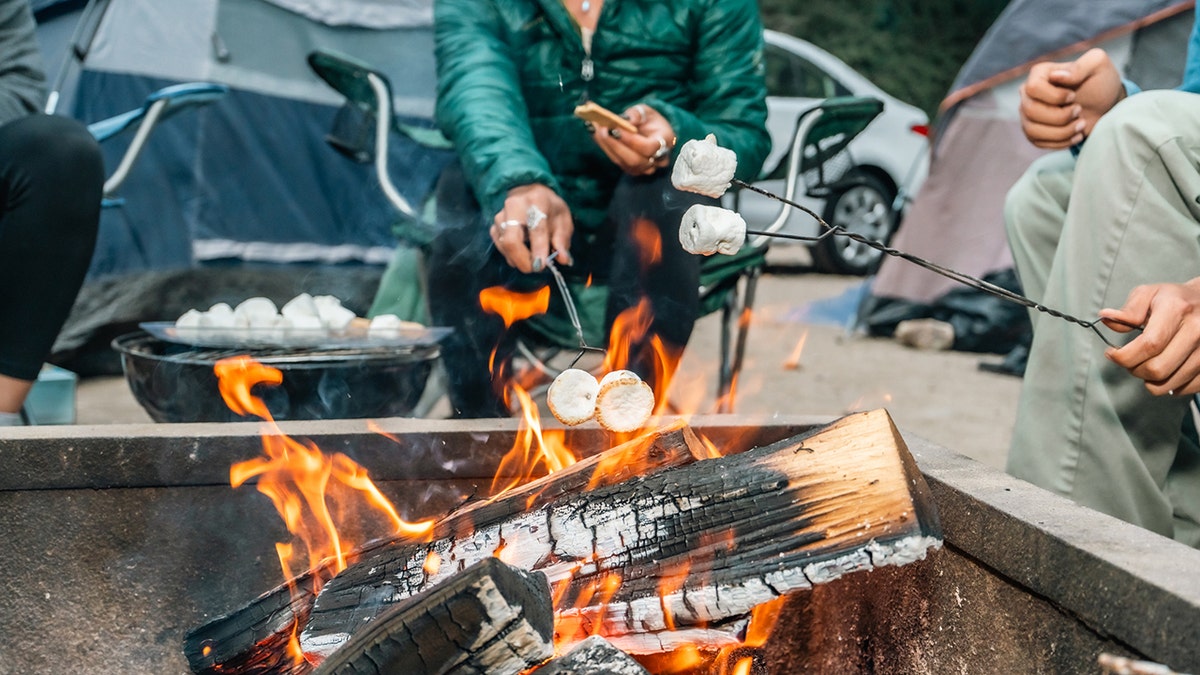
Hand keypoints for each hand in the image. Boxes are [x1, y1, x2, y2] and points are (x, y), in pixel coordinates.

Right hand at [490, 184, 572, 273]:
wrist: (529, 191)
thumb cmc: (548, 207)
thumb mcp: (563, 219)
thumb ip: (562, 240)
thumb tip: (563, 259)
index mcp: (537, 201)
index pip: (536, 229)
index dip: (538, 249)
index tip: (541, 265)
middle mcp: (514, 206)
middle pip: (512, 239)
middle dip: (522, 259)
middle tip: (534, 268)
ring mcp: (501, 216)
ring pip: (504, 245)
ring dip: (518, 259)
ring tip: (531, 260)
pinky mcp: (494, 226)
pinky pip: (499, 246)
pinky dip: (510, 255)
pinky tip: (521, 255)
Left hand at [591, 103, 676, 175]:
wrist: (652, 132)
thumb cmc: (650, 120)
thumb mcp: (647, 111)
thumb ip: (637, 114)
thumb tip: (625, 121)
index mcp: (666, 142)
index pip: (649, 148)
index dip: (631, 140)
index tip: (615, 128)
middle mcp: (657, 160)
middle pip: (634, 160)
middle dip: (615, 145)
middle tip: (601, 130)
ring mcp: (644, 168)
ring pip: (623, 162)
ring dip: (607, 146)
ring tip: (595, 128)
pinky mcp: (631, 169)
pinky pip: (617, 161)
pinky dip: (605, 147)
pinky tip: (596, 133)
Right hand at [1019, 48, 1124, 148]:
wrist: (1105, 105)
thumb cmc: (1101, 82)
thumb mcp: (1097, 66)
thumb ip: (1079, 67)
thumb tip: (1056, 76)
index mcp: (1039, 74)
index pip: (1033, 88)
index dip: (1055, 97)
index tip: (1073, 96)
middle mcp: (1028, 94)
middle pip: (1031, 111)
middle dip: (1060, 116)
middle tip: (1079, 111)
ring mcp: (1028, 115)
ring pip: (1032, 130)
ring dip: (1062, 132)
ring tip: (1081, 124)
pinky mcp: (1034, 132)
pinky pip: (1038, 142)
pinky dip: (1061, 142)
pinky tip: (1076, 134)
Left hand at [1100, 280, 1199, 396]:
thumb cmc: (1174, 299)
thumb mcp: (1149, 294)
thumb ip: (1128, 310)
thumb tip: (1106, 319)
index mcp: (1177, 310)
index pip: (1149, 345)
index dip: (1124, 356)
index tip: (1112, 353)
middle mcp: (1196, 331)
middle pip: (1157, 369)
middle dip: (1134, 369)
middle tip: (1129, 360)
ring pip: (1169, 383)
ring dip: (1149, 380)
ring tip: (1146, 364)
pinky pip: (1185, 389)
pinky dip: (1169, 385)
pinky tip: (1165, 371)